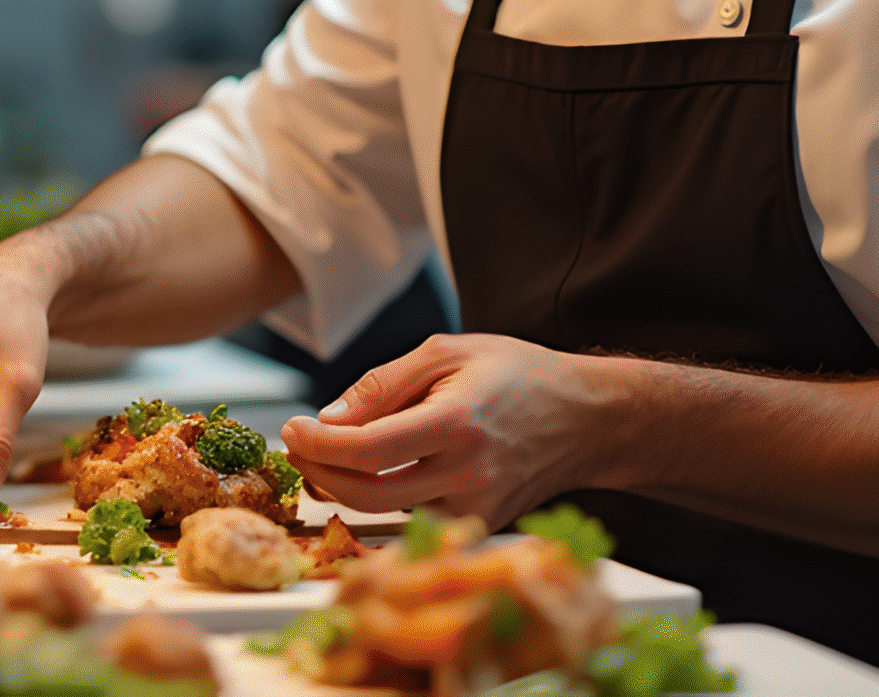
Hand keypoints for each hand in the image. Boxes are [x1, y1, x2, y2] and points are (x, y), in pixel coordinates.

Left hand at [278, 333, 635, 530]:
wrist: (586, 417)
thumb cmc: (517, 375)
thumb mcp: (446, 353)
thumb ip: (381, 385)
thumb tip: (328, 419)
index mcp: (458, 423)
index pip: (366, 451)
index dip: (317, 445)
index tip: (292, 428)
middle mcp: (469, 474)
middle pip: (367, 494)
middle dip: (319, 471)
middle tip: (299, 445)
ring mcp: (477, 507)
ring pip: (386, 513)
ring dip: (344, 487)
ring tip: (328, 453)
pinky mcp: (480, 524)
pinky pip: (414, 518)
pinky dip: (382, 498)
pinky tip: (369, 472)